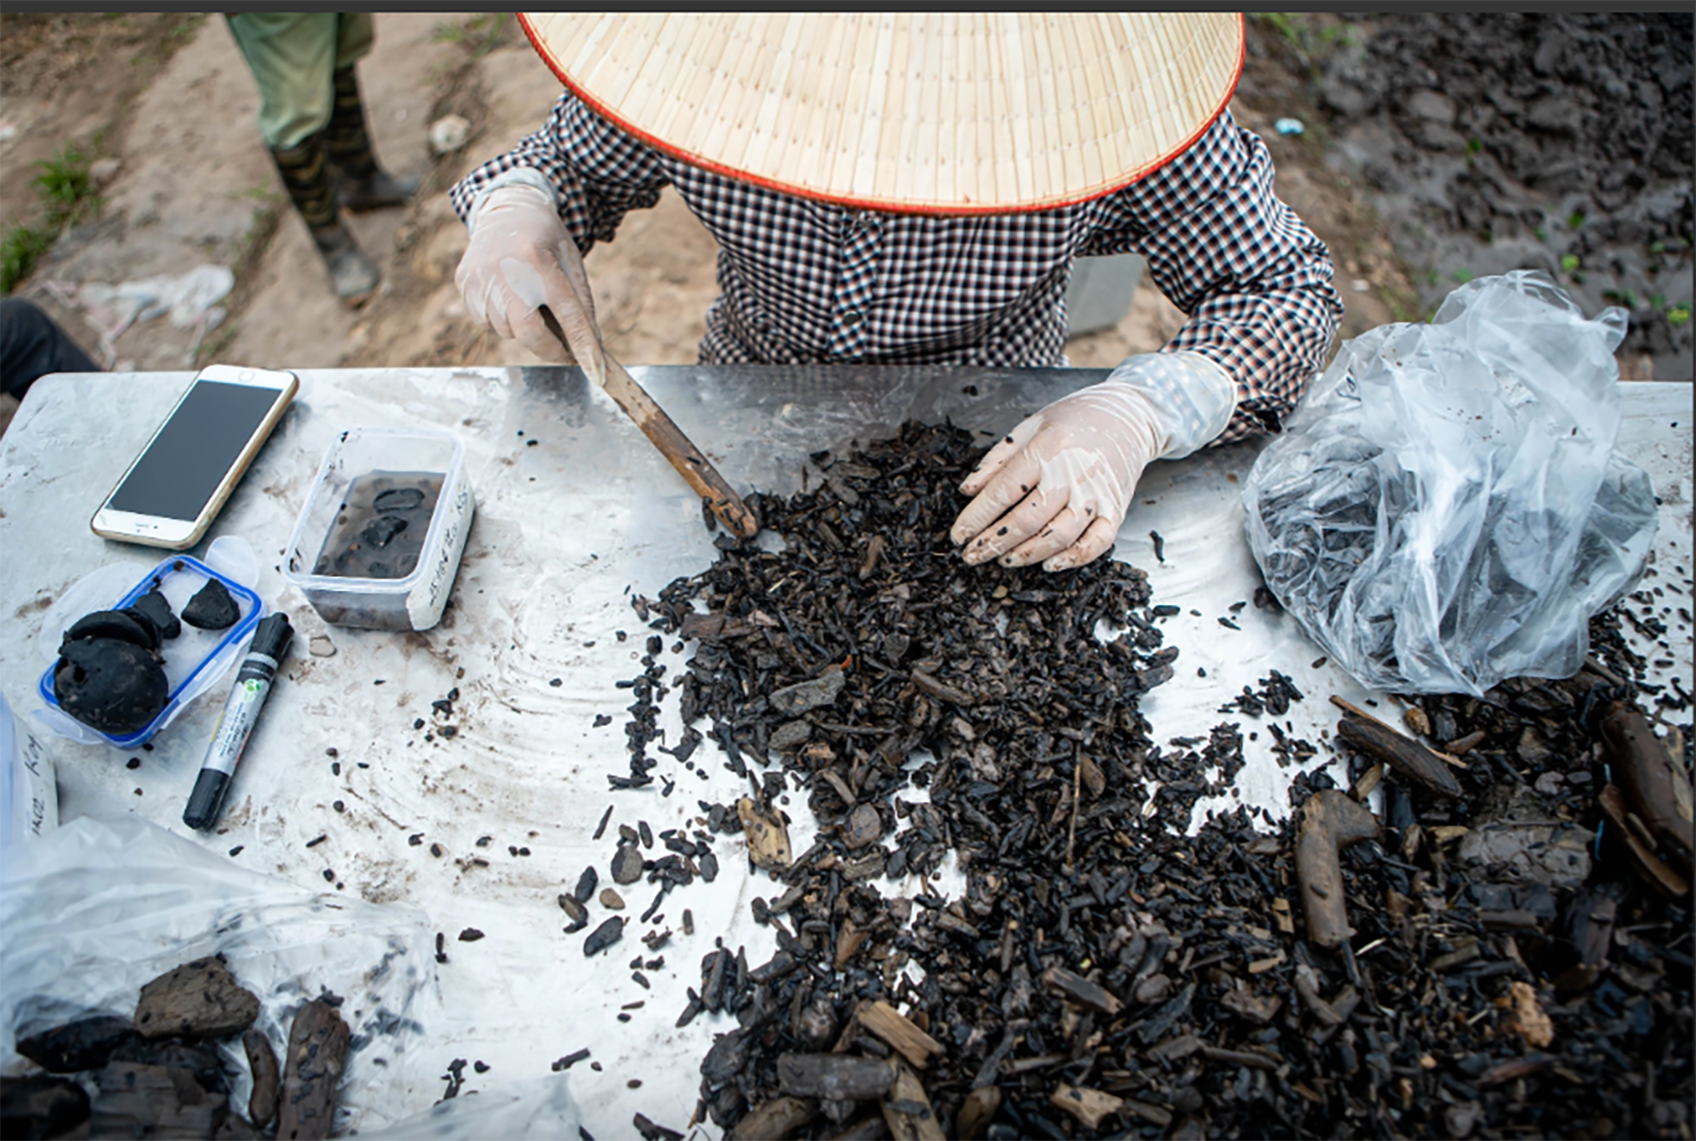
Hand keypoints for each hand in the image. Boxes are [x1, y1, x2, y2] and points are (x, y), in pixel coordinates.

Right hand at [455, 182, 604, 383]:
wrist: (506, 209)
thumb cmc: (546, 239)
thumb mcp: (572, 262)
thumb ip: (581, 303)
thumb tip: (591, 347)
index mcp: (540, 260)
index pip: (567, 313)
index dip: (583, 346)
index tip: (596, 372)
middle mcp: (506, 269)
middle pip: (528, 332)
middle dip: (549, 349)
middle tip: (563, 350)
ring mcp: (480, 278)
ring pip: (507, 330)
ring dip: (524, 327)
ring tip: (528, 298)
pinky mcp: (465, 284)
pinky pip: (486, 321)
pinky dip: (501, 318)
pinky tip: (506, 293)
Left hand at [949, 352, 1237, 570]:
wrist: (1130, 415)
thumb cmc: (1075, 419)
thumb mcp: (1031, 425)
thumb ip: (997, 458)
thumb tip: (968, 491)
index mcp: (1048, 447)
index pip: (1003, 491)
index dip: (976, 518)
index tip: (958, 535)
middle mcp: (1073, 472)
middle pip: (1026, 519)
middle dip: (993, 542)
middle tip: (972, 555)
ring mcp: (1097, 493)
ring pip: (1058, 536)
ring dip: (1026, 554)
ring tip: (1004, 560)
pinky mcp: (1116, 509)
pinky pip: (1096, 544)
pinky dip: (1073, 559)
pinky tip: (1049, 564)